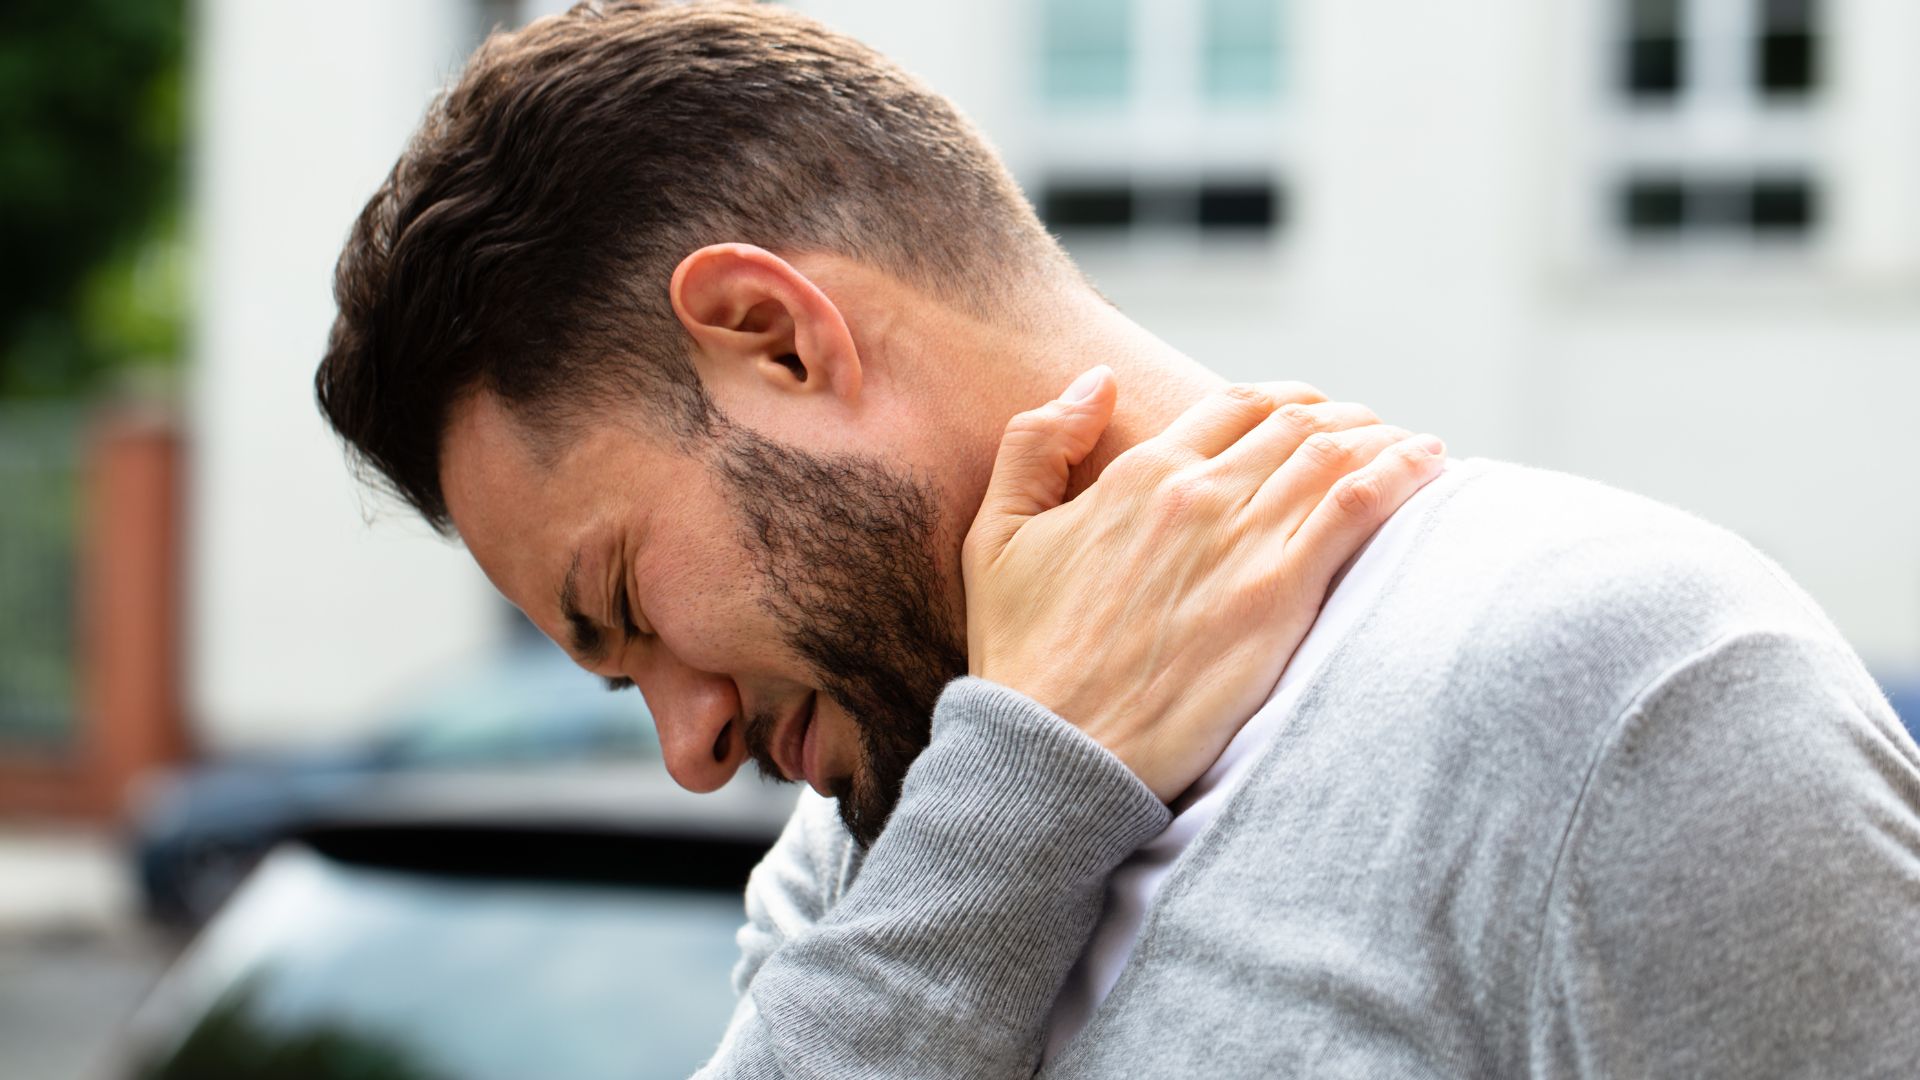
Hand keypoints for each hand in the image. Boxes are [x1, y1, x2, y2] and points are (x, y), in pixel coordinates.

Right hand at [963, 367, 1444, 800]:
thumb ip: (1036, 445)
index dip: (1286, 402)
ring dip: (1383, 437)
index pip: (1236, 405)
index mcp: (1140, 474)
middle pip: (1297, 423)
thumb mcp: (996, 536)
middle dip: (1345, 417)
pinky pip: (1357, 507)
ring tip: (1414, 448)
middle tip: (1373, 435)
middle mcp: (1196, 495)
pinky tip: (1429, 466)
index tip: (1313, 416)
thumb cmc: (1023, 657)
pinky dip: (1401, 473)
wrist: (1054, 750)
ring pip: (1336, 453)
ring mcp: (1241, 543)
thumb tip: (1096, 380)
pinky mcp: (1278, 598)